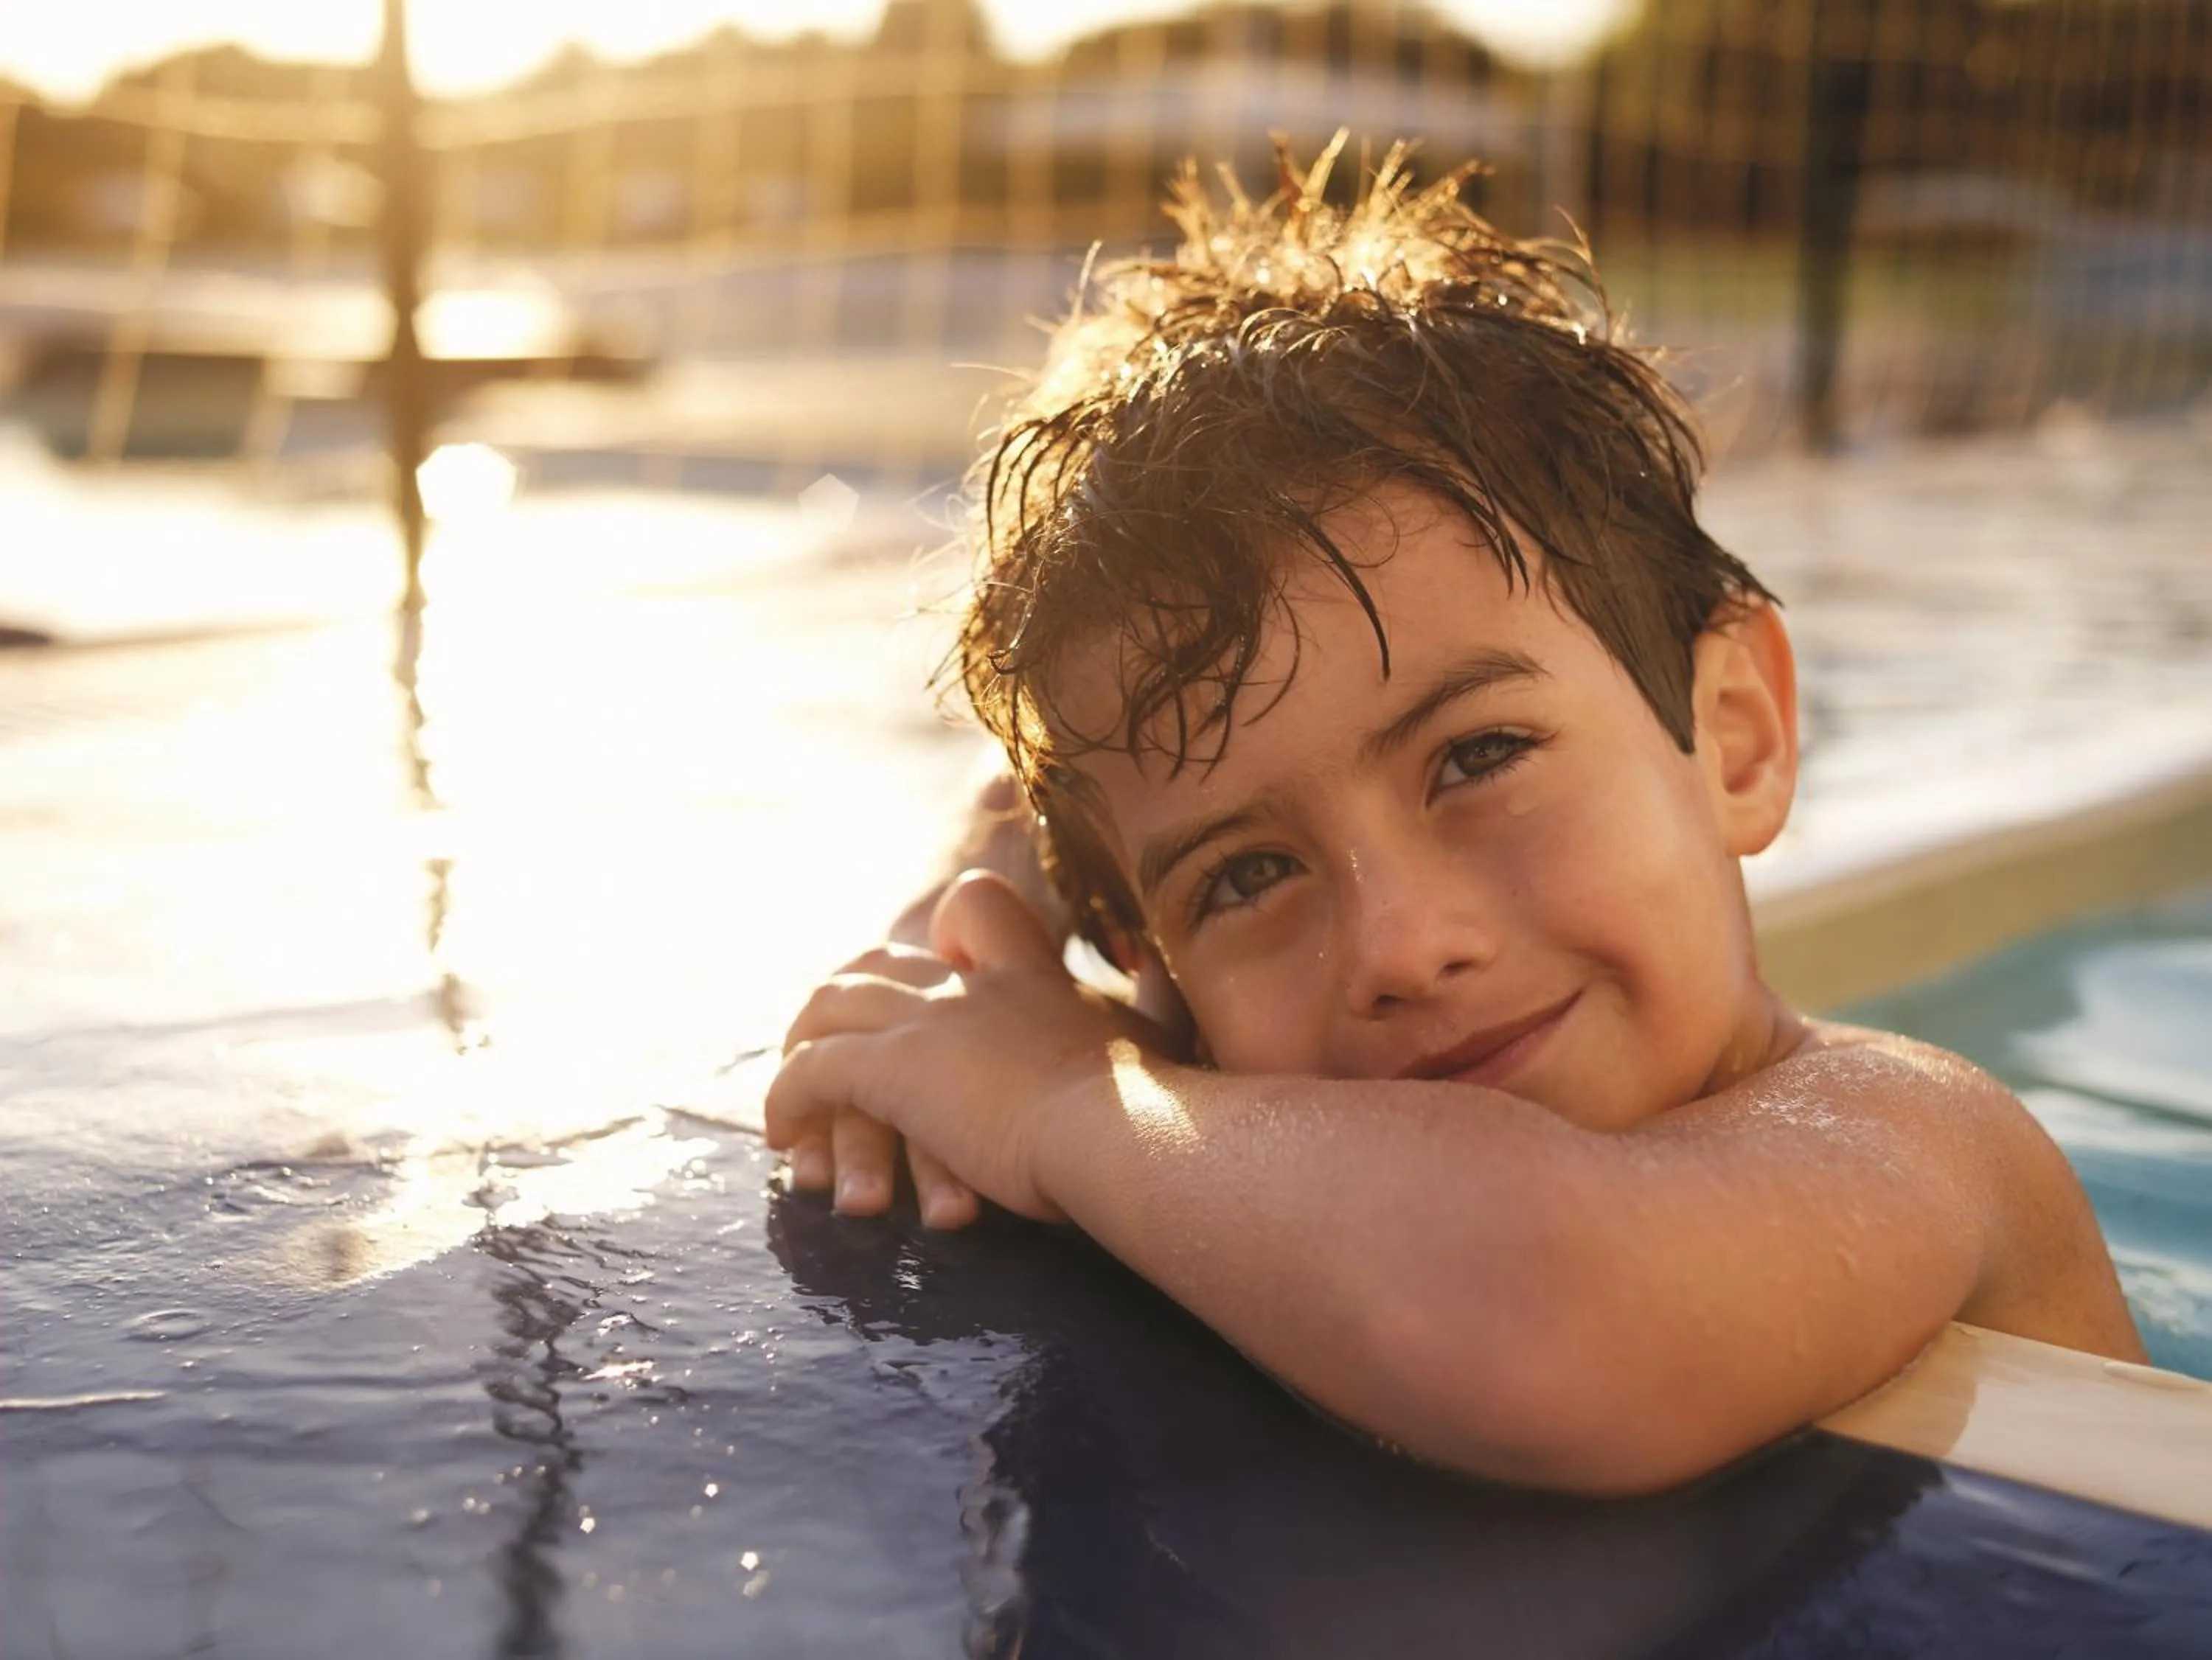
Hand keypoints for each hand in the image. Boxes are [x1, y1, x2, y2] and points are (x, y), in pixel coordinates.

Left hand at [770, 872, 1171, 1223]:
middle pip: (874, 962)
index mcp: (1029, 976)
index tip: (936, 971)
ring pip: (826, 1008)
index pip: (970, 906)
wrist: (1128, 1131)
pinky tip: (784, 1134)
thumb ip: (1164, 993)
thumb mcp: (1167, 1031)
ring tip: (791, 1094)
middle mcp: (967, 987)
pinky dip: (786, 1099)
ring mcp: (925, 1024)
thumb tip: (1187, 962)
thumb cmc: (1160, 1098)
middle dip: (840, 998)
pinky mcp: (892, 1072)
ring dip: (799, 1047)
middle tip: (825, 1043)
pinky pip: (809, 1072)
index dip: (941, 935)